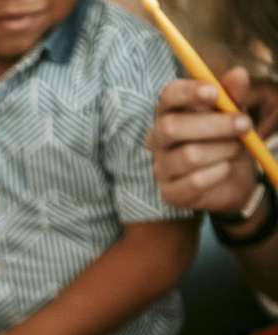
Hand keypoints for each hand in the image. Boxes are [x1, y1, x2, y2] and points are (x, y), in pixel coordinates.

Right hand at [145, 70, 277, 212]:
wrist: (232, 179)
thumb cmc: (226, 140)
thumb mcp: (233, 114)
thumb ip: (234, 95)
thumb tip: (238, 74)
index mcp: (169, 113)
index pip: (167, 96)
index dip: (188, 92)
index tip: (215, 92)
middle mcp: (157, 139)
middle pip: (171, 128)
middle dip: (215, 125)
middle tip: (246, 124)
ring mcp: (160, 167)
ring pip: (188, 156)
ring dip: (222, 150)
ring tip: (236, 149)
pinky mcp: (169, 192)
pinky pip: (195, 182)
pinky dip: (219, 173)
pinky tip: (225, 169)